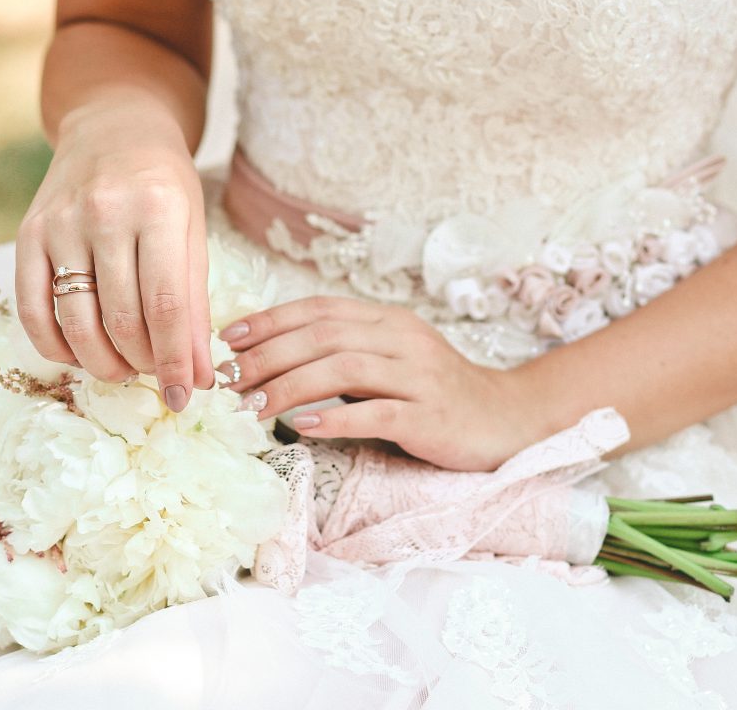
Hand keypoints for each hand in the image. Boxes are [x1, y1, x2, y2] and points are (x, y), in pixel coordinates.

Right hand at [15, 101, 215, 409]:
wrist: (113, 127)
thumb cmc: (164, 185)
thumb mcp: (193, 233)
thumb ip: (196, 305)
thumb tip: (201, 376)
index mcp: (158, 209)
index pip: (167, 306)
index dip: (176, 361)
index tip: (186, 396)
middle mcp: (105, 213)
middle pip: (122, 320)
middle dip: (144, 365)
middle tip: (157, 377)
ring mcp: (60, 223)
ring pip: (77, 322)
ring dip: (102, 363)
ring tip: (124, 369)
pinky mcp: (27, 233)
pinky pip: (32, 309)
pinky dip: (55, 347)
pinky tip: (78, 356)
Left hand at [216, 296, 536, 470]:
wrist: (508, 417)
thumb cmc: (437, 393)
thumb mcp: (392, 360)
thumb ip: (345, 353)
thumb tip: (274, 360)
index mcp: (388, 322)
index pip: (320, 310)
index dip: (271, 320)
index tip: (228, 338)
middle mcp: (403, 340)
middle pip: (324, 336)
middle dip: (268, 355)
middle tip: (229, 380)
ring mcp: (420, 377)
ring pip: (345, 369)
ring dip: (290, 386)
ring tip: (252, 407)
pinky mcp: (432, 417)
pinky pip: (378, 413)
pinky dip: (337, 418)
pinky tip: (304, 427)